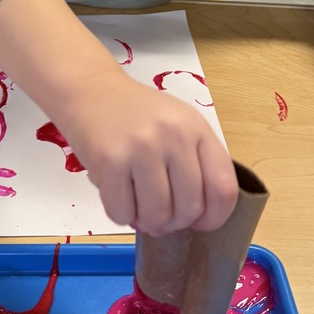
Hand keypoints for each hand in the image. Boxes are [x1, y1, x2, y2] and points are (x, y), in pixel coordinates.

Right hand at [59, 71, 238, 235]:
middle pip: (189, 209)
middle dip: (174, 222)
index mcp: (196, 127)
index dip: (215, 217)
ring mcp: (141, 147)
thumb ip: (195, 163)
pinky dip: (121, 215)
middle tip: (160, 212)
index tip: (200, 222)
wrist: (90, 90)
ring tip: (138, 204)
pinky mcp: (109, 161)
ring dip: (147, 222)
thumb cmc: (135, 113)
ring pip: (157, 216)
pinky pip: (122, 213)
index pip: (223, 188)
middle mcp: (173, 135)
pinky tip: (118, 195)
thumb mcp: (178, 124)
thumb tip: (200, 219)